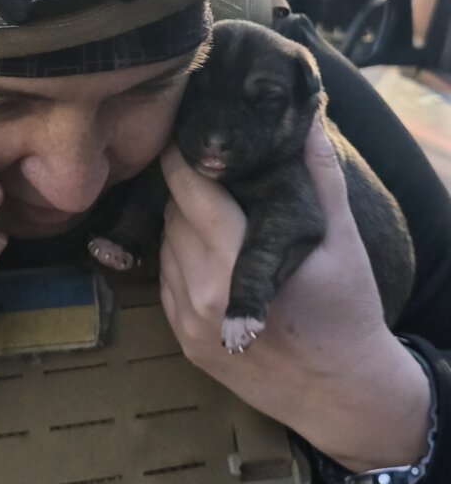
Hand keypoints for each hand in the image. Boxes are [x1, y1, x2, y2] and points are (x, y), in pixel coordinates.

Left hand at [159, 119, 430, 470]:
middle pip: (172, 211)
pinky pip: (165, 279)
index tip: (194, 137)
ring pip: (165, 243)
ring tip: (217, 216)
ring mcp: (186, 321)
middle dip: (188, 188)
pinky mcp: (183, 342)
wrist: (344, 393)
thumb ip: (319, 173)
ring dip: (183, 224)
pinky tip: (212, 255)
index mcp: (233, 260)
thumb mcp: (340, 238)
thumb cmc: (346, 311)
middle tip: (214, 174)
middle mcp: (199, 291)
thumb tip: (307, 119)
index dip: (185, 156)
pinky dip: (181, 259)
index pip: (185, 186)